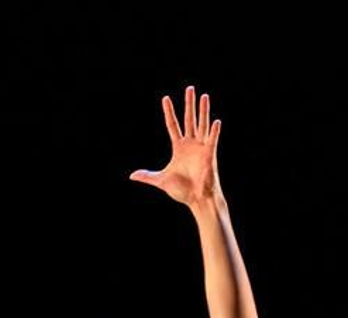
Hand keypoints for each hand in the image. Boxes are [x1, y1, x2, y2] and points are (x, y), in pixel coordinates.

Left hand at [130, 85, 222, 206]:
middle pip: (189, 119)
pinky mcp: (210, 155)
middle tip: (189, 88)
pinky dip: (213, 131)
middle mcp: (191, 144)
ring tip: (204, 96)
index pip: (172, 125)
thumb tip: (132, 175)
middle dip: (189, 104)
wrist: (196, 199)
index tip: (165, 98)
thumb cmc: (182, 190)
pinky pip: (212, 140)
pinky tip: (215, 121)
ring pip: (202, 124)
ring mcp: (201, 148)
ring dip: (203, 111)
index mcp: (179, 147)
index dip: (169, 112)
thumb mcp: (161, 180)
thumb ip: (147, 175)